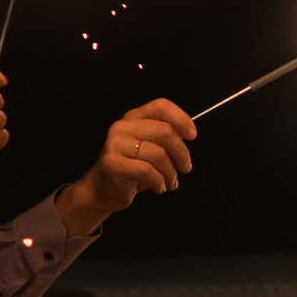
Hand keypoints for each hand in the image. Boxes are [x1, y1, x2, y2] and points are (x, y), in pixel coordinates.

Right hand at [57, 99, 197, 234]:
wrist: (105, 189)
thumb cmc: (133, 169)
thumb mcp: (151, 149)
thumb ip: (166, 139)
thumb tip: (188, 134)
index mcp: (134, 118)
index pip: (161, 107)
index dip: (181, 119)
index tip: (192, 136)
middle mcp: (123, 127)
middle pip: (165, 132)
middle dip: (182, 154)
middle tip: (185, 168)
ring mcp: (115, 144)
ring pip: (158, 154)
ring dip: (171, 173)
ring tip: (170, 182)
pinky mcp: (112, 163)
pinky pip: (147, 171)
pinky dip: (159, 182)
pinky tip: (158, 187)